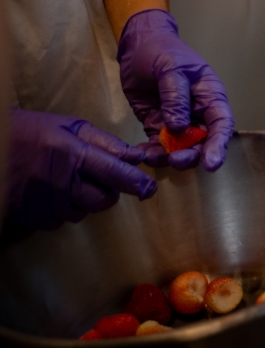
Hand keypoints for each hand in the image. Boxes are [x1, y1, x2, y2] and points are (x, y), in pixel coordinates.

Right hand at [6, 109, 155, 229]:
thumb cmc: (33, 131)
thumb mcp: (71, 127)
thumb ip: (106, 142)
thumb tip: (137, 156)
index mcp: (74, 155)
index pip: (115, 173)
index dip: (136, 183)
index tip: (150, 189)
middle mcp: (61, 182)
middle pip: (103, 200)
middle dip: (108, 191)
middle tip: (96, 177)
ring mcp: (45, 202)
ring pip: (82, 212)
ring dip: (83, 200)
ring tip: (66, 180)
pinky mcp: (32, 217)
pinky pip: (60, 220)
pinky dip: (62, 209)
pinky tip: (51, 192)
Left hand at [116, 10, 233, 171]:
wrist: (138, 45)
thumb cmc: (162, 50)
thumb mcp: (170, 68)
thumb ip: (176, 96)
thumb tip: (179, 126)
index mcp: (210, 96)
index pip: (221, 124)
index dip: (219, 145)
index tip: (212, 164)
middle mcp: (197, 113)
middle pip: (202, 142)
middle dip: (192, 155)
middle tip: (176, 160)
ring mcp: (177, 121)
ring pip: (180, 148)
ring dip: (169, 157)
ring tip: (152, 158)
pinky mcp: (157, 126)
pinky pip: (157, 145)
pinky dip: (151, 153)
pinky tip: (140, 154)